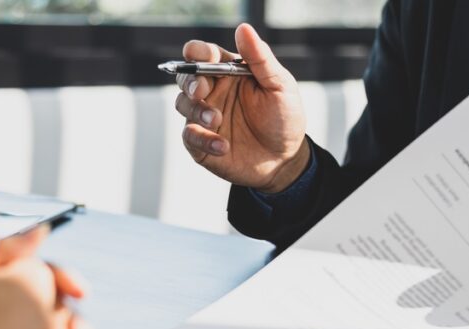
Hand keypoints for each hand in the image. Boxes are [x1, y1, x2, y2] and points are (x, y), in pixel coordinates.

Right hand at [175, 23, 309, 192]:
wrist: (285, 160)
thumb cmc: (284, 119)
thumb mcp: (280, 86)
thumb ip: (260, 58)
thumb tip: (244, 28)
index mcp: (228, 72)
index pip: (204, 55)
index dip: (198, 52)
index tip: (202, 56)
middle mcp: (213, 92)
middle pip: (186, 77)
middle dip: (190, 81)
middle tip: (202, 92)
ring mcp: (205, 117)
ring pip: (183, 104)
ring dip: (197, 110)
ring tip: (216, 120)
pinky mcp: (202, 143)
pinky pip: (189, 136)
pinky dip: (202, 139)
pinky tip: (222, 145)